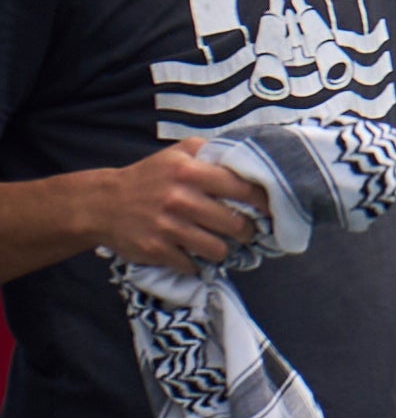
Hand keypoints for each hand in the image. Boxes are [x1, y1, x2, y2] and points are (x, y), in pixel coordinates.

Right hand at [85, 140, 268, 269]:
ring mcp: (168, 227)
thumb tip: (252, 159)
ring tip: (219, 243)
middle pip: (236, 225)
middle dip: (246, 231)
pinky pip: (193, 265)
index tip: (272, 209)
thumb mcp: (178, 154)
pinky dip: (196, 263)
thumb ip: (213, 153)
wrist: (101, 204)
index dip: (263, 202)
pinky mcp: (156, 250)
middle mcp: (181, 199)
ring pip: (218, 250)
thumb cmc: (149, 177)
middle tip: (245, 231)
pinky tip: (192, 254)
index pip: (244, 189)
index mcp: (190, 171)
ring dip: (222, 250)